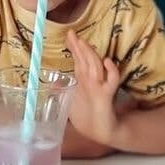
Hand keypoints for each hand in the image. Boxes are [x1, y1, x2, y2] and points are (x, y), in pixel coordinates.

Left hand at [66, 29, 121, 146]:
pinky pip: (111, 82)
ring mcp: (100, 86)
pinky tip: (107, 62)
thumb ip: (64, 91)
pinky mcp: (106, 96)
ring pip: (95, 67)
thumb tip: (53, 83)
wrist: (101, 131)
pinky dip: (111, 72)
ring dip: (90, 54)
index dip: (74, 48)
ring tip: (84, 43)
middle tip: (72, 34)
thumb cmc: (87, 116)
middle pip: (86, 59)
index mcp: (83, 80)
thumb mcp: (71, 102)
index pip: (78, 60)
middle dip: (79, 47)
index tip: (68, 36)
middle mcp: (91, 80)